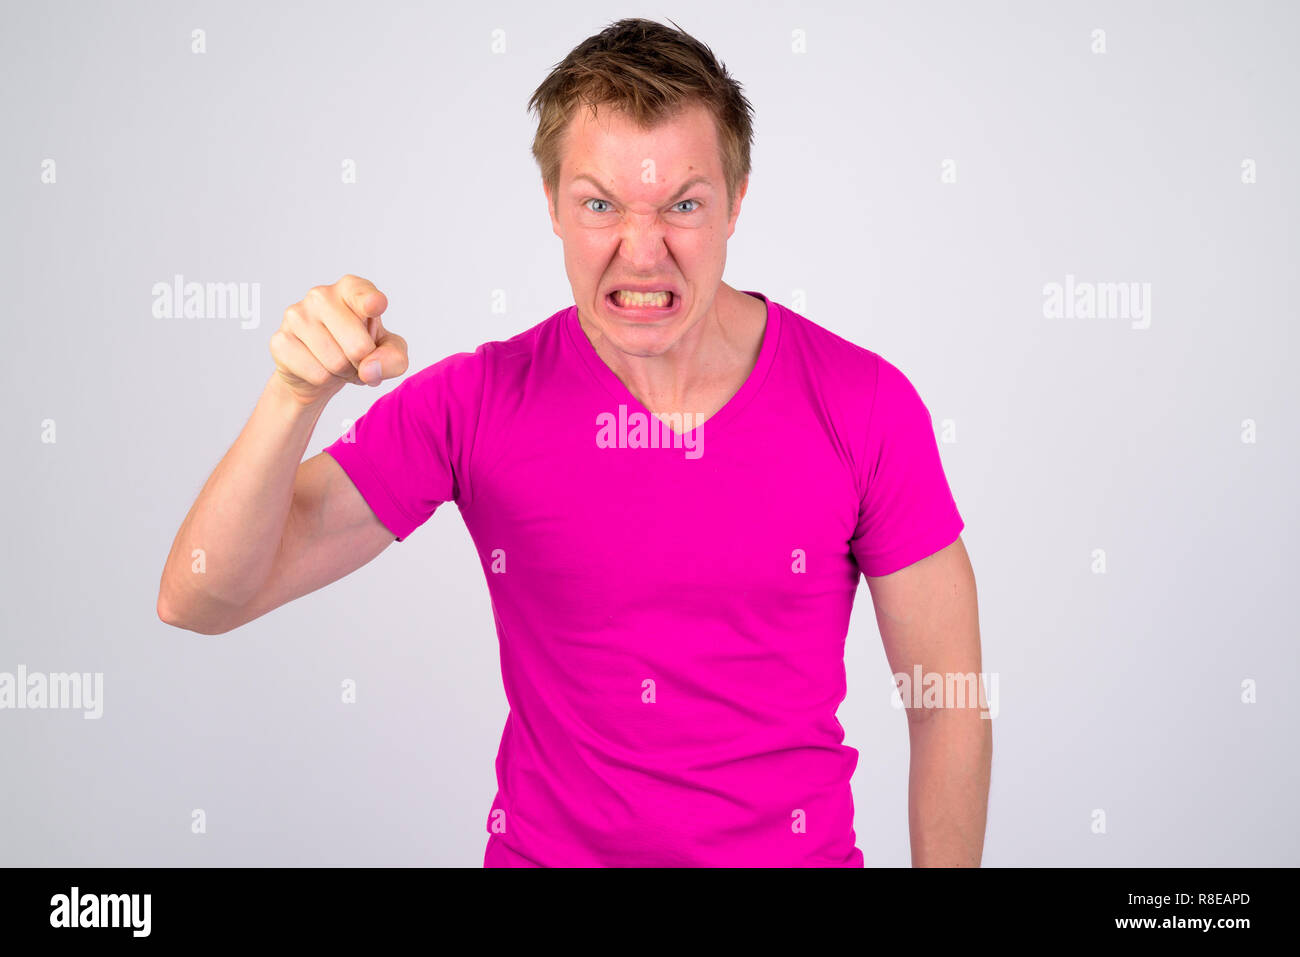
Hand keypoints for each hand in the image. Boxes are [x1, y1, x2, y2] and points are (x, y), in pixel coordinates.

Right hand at [269, 274, 408, 404]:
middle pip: (358, 346)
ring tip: (338, 363)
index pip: (362, 293)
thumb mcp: (389, 352)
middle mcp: (321, 295)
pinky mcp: (280, 340)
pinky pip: (316, 374)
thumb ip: (394, 358)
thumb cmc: (357, 349)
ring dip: (343, 373)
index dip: (372, 302)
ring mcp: (297, 315)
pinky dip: (324, 380)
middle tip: (357, 359)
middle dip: (363, 364)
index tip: (376, 305)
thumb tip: (369, 369)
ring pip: (336, 363)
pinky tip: (319, 368)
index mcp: (351, 289)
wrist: (319, 371)